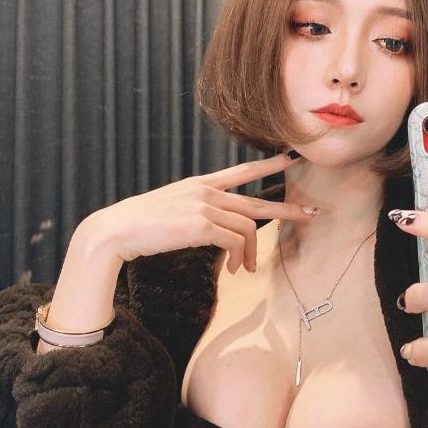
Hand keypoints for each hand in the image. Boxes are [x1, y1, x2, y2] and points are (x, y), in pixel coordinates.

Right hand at [89, 152, 314, 274]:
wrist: (116, 230)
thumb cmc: (141, 225)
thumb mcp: (175, 210)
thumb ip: (201, 213)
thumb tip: (223, 234)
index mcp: (201, 184)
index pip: (243, 170)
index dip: (270, 164)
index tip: (292, 157)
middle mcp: (207, 191)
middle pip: (257, 200)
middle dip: (287, 209)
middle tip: (311, 214)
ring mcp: (205, 206)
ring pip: (248, 228)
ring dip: (250, 253)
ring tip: (244, 269)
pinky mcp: (202, 224)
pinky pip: (235, 242)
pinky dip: (237, 258)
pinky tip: (232, 270)